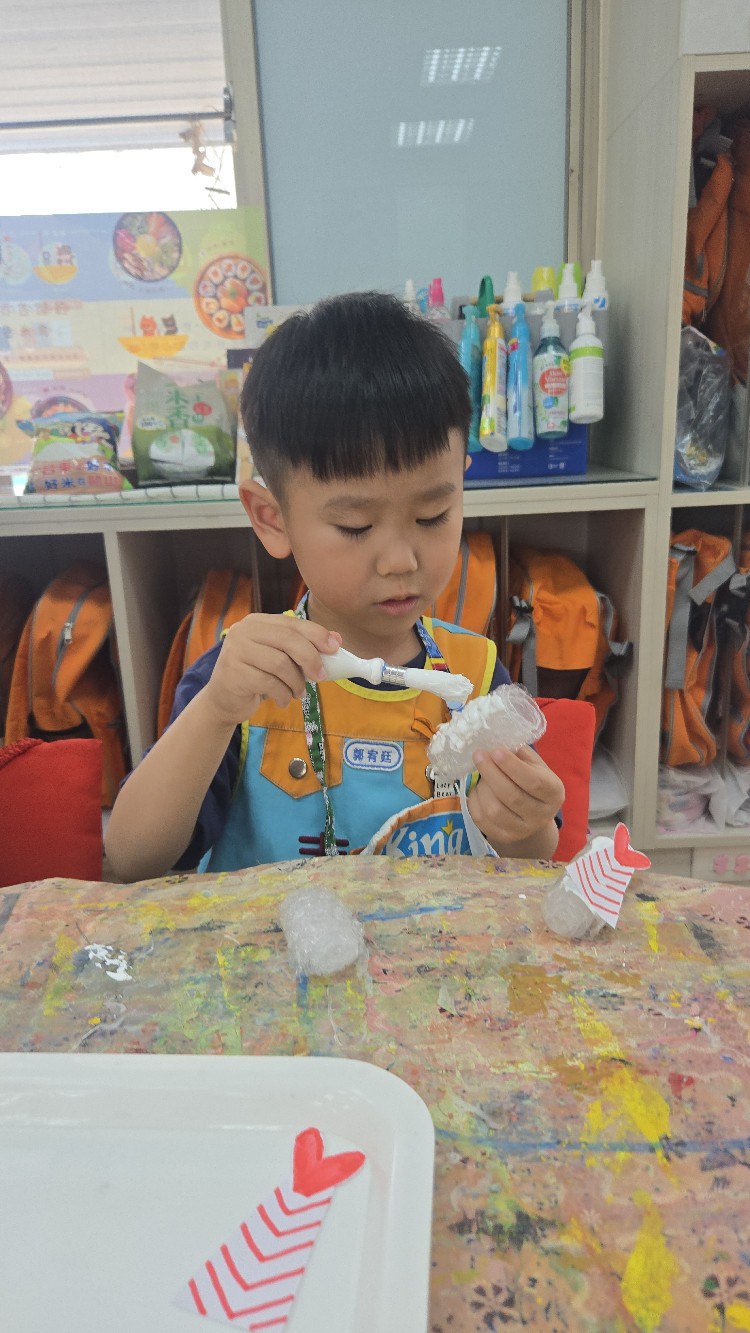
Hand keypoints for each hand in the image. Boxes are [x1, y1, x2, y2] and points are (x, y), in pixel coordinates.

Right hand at [201, 613, 341, 725]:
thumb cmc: (257, 676)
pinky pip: (269, 683)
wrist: (224, 701)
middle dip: (310, 658)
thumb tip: (337, 640)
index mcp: (257, 622)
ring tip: (298, 693)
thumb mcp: (280, 658)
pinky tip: (283, 700)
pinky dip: (283, 694)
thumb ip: (303, 648)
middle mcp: (243, 631)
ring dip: (296, 682)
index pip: (292, 623)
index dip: (316, 634)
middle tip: (321, 676)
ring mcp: (235, 651)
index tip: (335, 648)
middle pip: (287, 640)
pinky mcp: (233, 673)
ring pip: (280, 664)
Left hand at [466, 745, 564, 852]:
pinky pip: (482, 820)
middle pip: (512, 796)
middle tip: (479, 755)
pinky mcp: (504, 837)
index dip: (512, 766)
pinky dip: (474, 801)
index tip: (495, 751)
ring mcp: (523, 830)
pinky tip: (477, 788)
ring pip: (495, 810)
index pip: (534, 781)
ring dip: (482, 788)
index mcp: (554, 793)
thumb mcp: (535, 765)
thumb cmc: (532, 780)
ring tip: (480, 773)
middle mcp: (542, 815)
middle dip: (491, 773)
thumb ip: (520, 754)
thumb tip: (497, 745)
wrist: (533, 813)